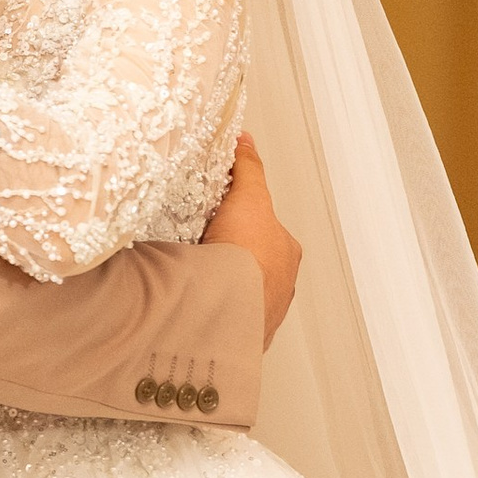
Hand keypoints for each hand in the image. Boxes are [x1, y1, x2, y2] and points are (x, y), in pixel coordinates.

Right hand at [202, 132, 300, 345]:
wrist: (227, 307)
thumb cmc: (245, 257)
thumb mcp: (247, 197)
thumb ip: (247, 168)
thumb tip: (245, 140)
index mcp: (287, 253)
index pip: (264, 230)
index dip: (240, 220)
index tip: (217, 220)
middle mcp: (280, 285)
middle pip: (251, 262)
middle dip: (228, 256)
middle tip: (198, 247)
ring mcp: (261, 314)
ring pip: (237, 292)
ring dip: (217, 285)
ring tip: (190, 274)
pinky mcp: (238, 338)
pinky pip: (221, 316)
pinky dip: (207, 308)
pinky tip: (191, 300)